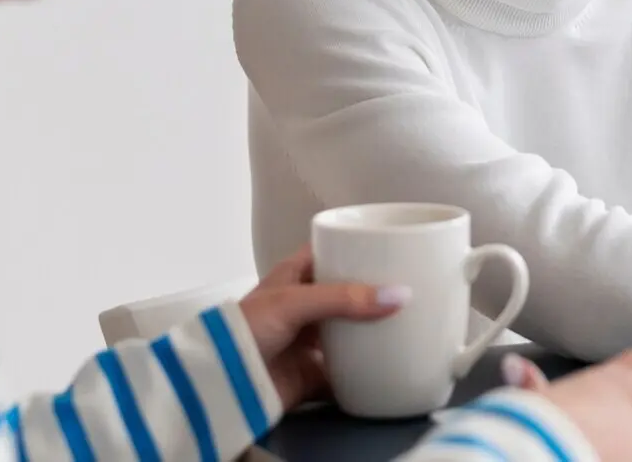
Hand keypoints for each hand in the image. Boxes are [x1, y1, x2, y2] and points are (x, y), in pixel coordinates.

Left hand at [238, 244, 408, 408]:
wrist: (221, 385)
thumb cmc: (245, 329)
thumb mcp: (295, 301)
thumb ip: (346, 298)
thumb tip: (399, 295)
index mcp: (293, 276)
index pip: (330, 252)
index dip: (358, 247)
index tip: (392, 245)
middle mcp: (303, 305)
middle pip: (347, 293)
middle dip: (375, 291)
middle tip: (410, 285)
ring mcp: (309, 340)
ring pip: (350, 331)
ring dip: (374, 329)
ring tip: (411, 320)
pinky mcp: (314, 373)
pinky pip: (348, 370)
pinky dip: (367, 369)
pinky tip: (393, 361)